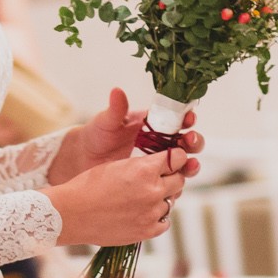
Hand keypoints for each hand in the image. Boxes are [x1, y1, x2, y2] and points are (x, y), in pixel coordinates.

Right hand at [46, 147, 188, 246]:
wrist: (72, 213)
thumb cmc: (89, 185)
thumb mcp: (116, 165)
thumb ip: (142, 165)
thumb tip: (160, 166)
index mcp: (145, 169)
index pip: (178, 159)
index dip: (176, 158)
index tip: (173, 160)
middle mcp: (153, 190)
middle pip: (179, 180)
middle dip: (172, 177)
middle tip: (160, 178)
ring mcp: (152, 213)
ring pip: (171, 201)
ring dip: (162, 198)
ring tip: (143, 197)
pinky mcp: (147, 231)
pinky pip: (164, 221)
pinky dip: (157, 217)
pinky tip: (144, 213)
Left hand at [48, 88, 202, 184]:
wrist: (84, 161)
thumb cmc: (96, 135)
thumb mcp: (106, 122)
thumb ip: (115, 109)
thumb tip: (117, 91)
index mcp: (153, 124)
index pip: (176, 119)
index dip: (186, 118)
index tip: (189, 118)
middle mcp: (160, 143)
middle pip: (186, 142)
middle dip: (193, 141)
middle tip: (190, 141)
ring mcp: (158, 163)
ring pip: (183, 164)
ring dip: (191, 164)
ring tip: (191, 166)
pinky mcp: (153, 180)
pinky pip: (171, 183)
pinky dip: (178, 185)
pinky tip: (178, 186)